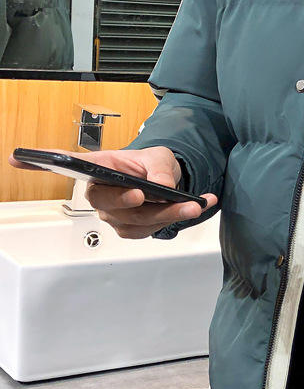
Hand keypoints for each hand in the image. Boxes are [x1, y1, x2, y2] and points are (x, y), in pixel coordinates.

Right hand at [8, 146, 217, 238]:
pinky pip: (152, 230)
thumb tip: (164, 187)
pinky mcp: (131, 229)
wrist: (167, 179)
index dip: (42, 162)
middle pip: (108, 204)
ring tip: (194, 204)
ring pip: (137, 222)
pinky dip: (177, 219)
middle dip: (129, 202)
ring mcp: (115, 215)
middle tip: (145, 194)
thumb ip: (161, 170)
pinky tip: (198, 206)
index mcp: (99, 168)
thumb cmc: (152, 164)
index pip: (67, 165)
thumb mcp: (160, 158)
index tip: (20, 157)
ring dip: (168, 214)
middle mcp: (101, 194)